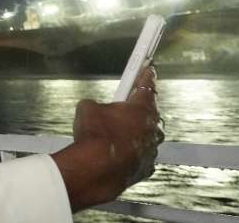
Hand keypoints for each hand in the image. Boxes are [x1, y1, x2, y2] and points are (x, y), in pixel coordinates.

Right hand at [51, 66, 162, 211]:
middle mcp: (152, 129)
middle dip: (136, 111)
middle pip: (148, 114)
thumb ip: (95, 104)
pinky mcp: (146, 168)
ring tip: (114, 136)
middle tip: (122, 109)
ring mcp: (151, 150)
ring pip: (146, 137)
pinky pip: (141, 156)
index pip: (147, 87)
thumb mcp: (86, 108)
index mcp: (141, 109)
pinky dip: (132, 154)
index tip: (148, 69)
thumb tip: (92, 108)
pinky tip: (117, 154)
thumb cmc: (94, 136)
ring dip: (134, 134)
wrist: (96, 169)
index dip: (146, 76)